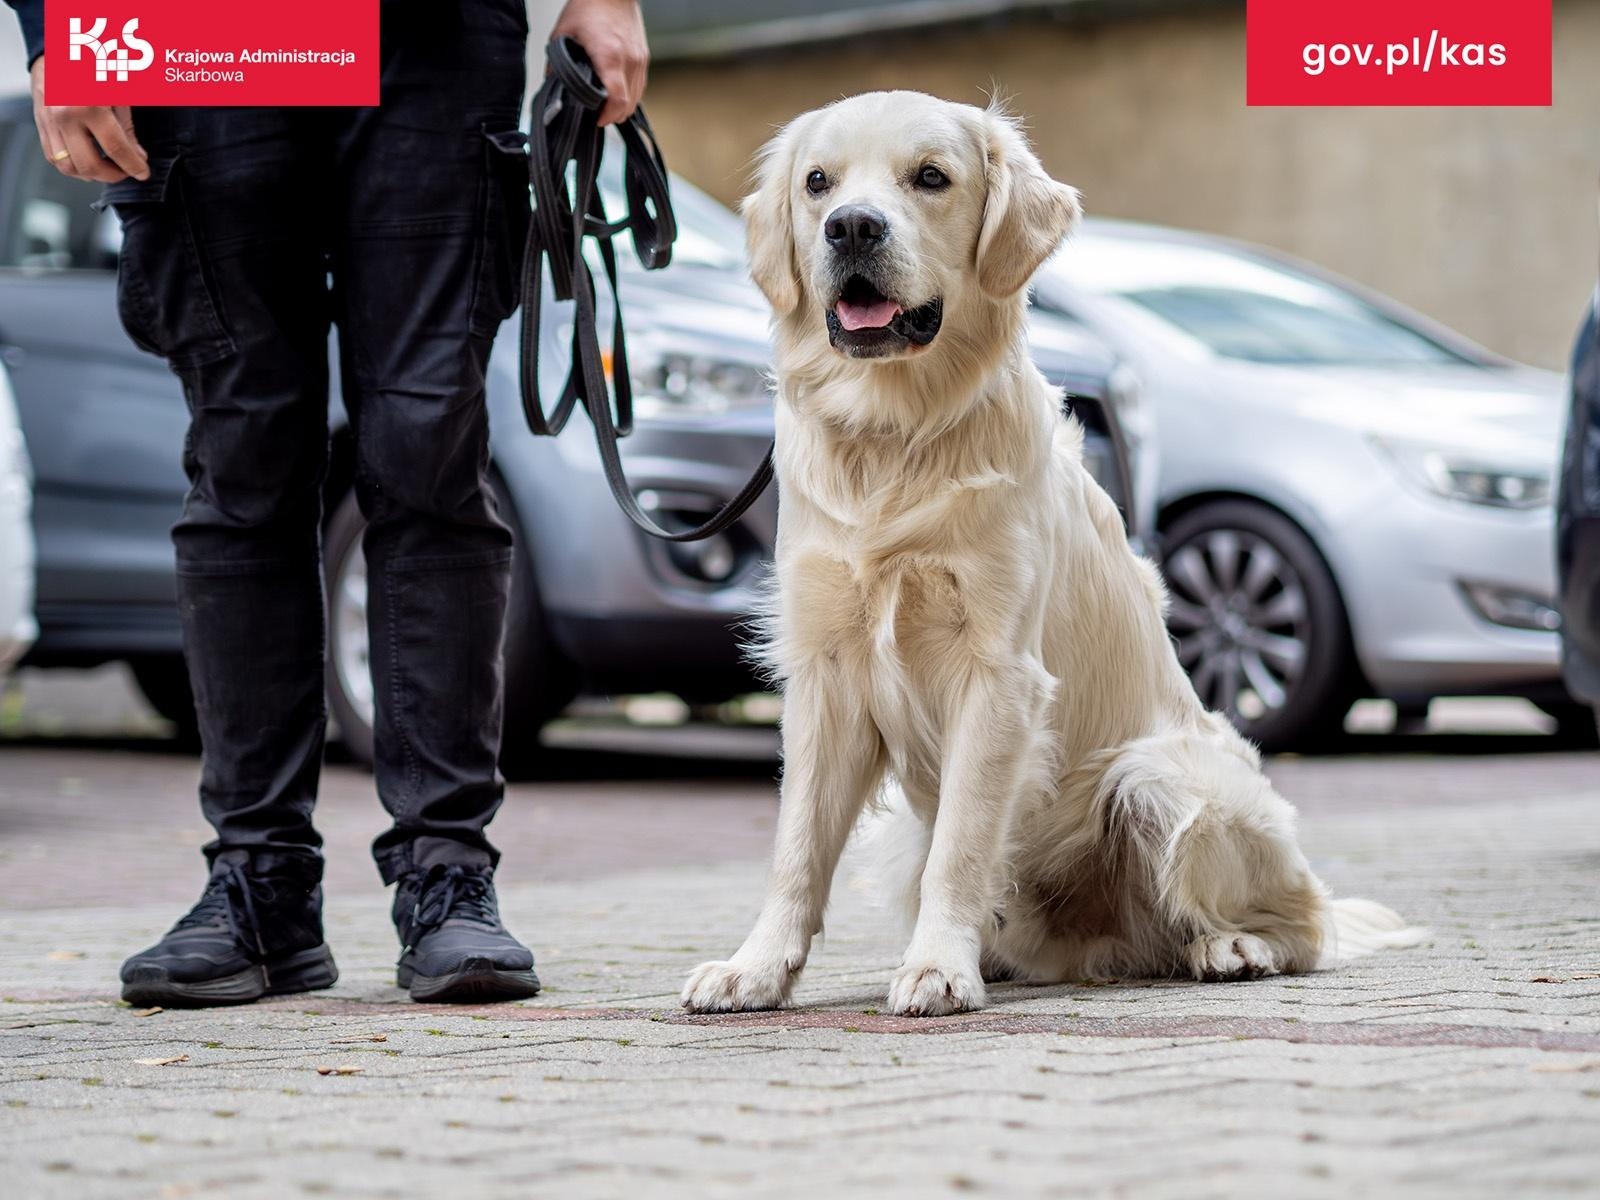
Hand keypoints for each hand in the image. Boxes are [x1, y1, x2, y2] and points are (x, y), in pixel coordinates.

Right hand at [28, 57, 148, 182]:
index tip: (143, 173)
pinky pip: (54, 158)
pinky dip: (74, 167)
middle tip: (126, 170)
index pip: (115, 148)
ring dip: (92, 174)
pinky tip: (89, 161)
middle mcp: (65, 117)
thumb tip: (138, 158)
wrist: (57, 54)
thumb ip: (127, 130)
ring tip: (109, 167)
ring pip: (69, 167)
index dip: (133, 166)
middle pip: (89, 164)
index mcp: (88, 106)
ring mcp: (49, 122)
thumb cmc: (92, 70)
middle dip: (113, 175)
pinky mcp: (40, 126)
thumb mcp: (117, 94)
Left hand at [550, 0, 647, 125]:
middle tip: (597, 114)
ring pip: (636, 98)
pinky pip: (640, 86)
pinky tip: (617, 92)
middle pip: (628, 105)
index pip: (616, 100)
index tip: (596, 120)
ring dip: (622, 106)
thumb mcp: (563, 33)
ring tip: (606, 105)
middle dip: (613, 115)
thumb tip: (551, 84)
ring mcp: (640, 59)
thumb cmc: (590, 5)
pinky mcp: (644, 56)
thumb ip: (556, 63)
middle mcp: (629, 60)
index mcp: (610, 55)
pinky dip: (630, 94)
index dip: (607, 116)